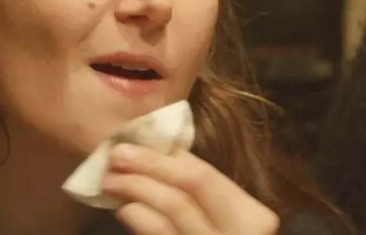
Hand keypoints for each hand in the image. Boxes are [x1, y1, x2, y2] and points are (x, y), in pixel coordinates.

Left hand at [101, 144, 279, 234]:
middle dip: (148, 167)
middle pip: (187, 190)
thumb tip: (164, 157)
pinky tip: (127, 210)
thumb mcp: (230, 224)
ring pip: (170, 214)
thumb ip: (208, 199)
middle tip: (117, 155)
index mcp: (254, 220)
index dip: (166, 157)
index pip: (204, 177)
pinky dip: (140, 219)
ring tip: (111, 181)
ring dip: (135, 191)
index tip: (138, 143)